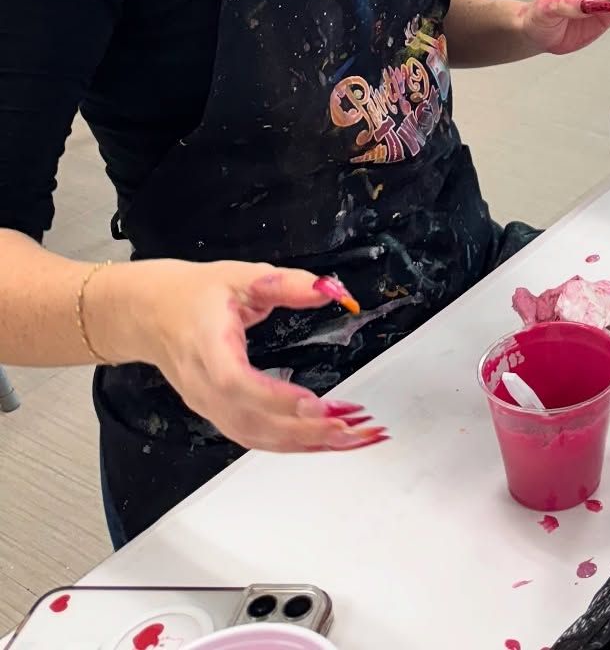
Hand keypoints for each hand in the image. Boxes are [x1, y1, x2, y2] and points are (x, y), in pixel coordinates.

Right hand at [89, 260, 386, 453]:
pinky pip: (252, 437)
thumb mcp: (242, 276)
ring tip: (347, 437)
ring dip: (302, 442)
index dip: (275, 399)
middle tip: (350, 425)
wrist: (149, 314)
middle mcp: (205, 386)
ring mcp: (208, 406)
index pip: (236, 384)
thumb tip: (332, 291)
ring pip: (254, 437)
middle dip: (303, 430)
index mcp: (207, 348)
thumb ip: (288, 284)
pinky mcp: (216, 413)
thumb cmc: (194, 294)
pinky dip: (288, 443)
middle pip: (251, 422)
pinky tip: (320, 439)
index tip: (315, 403)